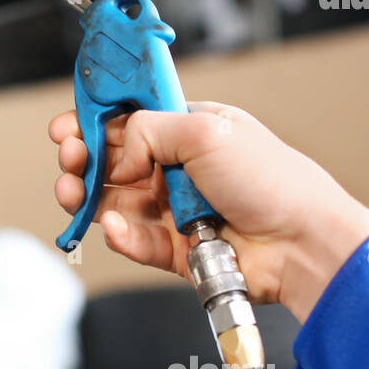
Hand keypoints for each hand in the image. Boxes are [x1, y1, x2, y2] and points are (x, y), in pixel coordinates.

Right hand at [51, 102, 368, 322]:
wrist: (301, 243)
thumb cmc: (272, 181)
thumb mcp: (206, 131)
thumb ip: (149, 131)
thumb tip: (119, 155)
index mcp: (188, 130)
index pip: (128, 119)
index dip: (93, 121)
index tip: (67, 126)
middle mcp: (177, 167)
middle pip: (112, 161)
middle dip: (82, 158)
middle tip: (70, 159)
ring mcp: (174, 209)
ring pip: (114, 202)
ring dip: (87, 197)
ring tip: (73, 194)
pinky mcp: (175, 249)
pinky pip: (134, 240)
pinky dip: (118, 234)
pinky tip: (111, 225)